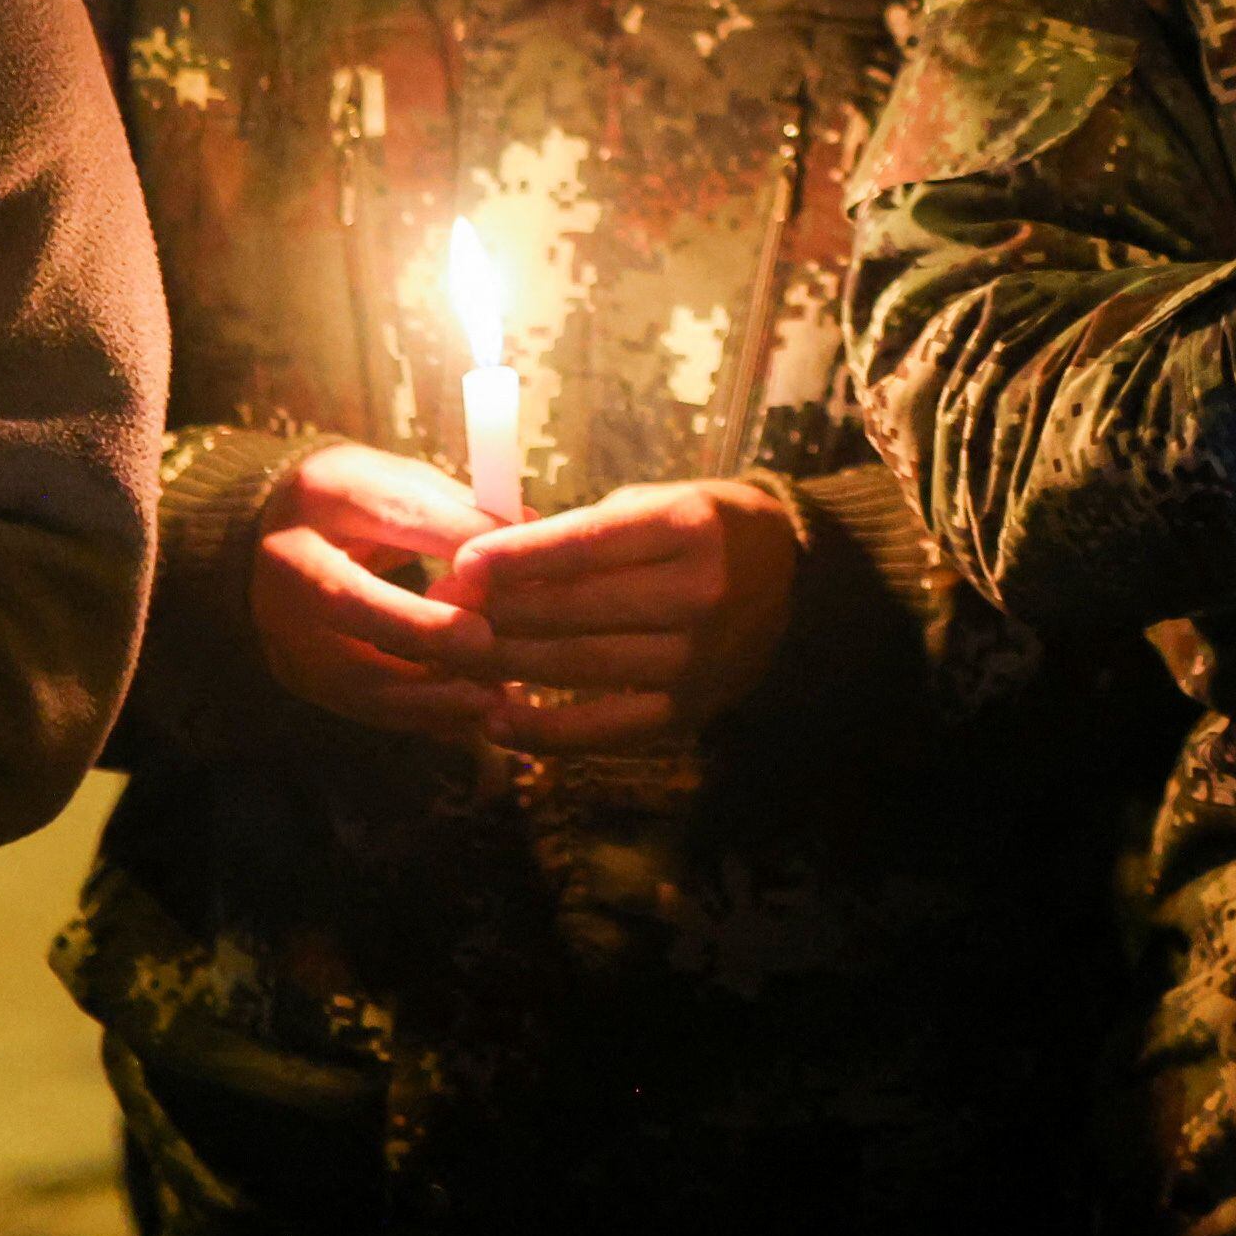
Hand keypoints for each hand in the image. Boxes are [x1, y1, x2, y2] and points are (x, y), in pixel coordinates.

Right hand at [250, 441, 503, 739]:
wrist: (275, 535)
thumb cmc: (364, 504)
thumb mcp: (406, 483)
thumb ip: (464, 510)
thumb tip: (531, 535)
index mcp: (325, 492)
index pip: (396, 514)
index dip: (459, 544)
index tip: (516, 571)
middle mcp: (288, 560)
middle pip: (348, 602)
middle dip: (423, 631)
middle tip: (487, 647)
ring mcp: (280, 624)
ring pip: (349, 673)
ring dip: (427, 694)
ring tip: (492, 697)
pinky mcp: (293, 671)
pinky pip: (358, 706)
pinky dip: (417, 716)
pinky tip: (466, 716)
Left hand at [448, 482, 800, 754]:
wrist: (791, 575)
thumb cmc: (703, 528)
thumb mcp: (654, 504)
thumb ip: (581, 534)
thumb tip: (487, 568)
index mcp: (688, 526)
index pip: (586, 544)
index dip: (517, 557)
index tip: (462, 564)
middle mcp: (699, 592)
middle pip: (577, 609)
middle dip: (500, 611)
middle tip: (444, 610)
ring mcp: (698, 658)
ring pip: (581, 667)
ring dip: (509, 664)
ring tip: (455, 658)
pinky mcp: (691, 710)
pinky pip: (607, 729)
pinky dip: (546, 731)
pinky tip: (497, 721)